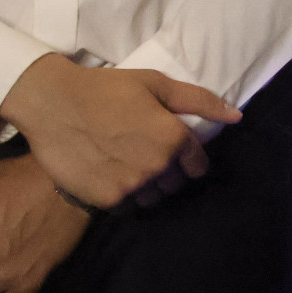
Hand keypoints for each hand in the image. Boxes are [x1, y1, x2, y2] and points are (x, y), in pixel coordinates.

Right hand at [0, 53, 239, 209]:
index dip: (188, 158)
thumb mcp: (157, 84)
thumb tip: (237, 117)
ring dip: (147, 188)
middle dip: (168, 173)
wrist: (54, 103)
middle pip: (175, 185)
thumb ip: (201, 101)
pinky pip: (127, 208)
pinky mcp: (104, 200)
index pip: (198, 166)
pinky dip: (124, 196)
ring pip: (152, 199)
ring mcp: (130, 186)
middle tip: (146, 153)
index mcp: (173, 138)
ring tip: (128, 165)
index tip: (173, 151)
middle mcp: (156, 167)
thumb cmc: (107, 88)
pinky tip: (112, 175)